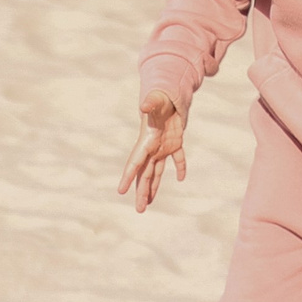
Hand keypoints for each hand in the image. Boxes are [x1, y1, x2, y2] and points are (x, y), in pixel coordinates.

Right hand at [118, 90, 187, 212]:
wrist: (170, 92)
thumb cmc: (161, 96)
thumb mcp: (156, 100)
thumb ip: (150, 104)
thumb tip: (145, 107)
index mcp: (146, 141)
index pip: (135, 162)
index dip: (127, 177)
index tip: (120, 191)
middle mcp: (152, 147)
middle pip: (144, 173)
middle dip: (141, 192)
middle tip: (139, 210)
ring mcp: (163, 146)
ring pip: (156, 171)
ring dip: (153, 187)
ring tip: (149, 203)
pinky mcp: (174, 142)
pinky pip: (177, 158)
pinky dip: (180, 166)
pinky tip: (181, 178)